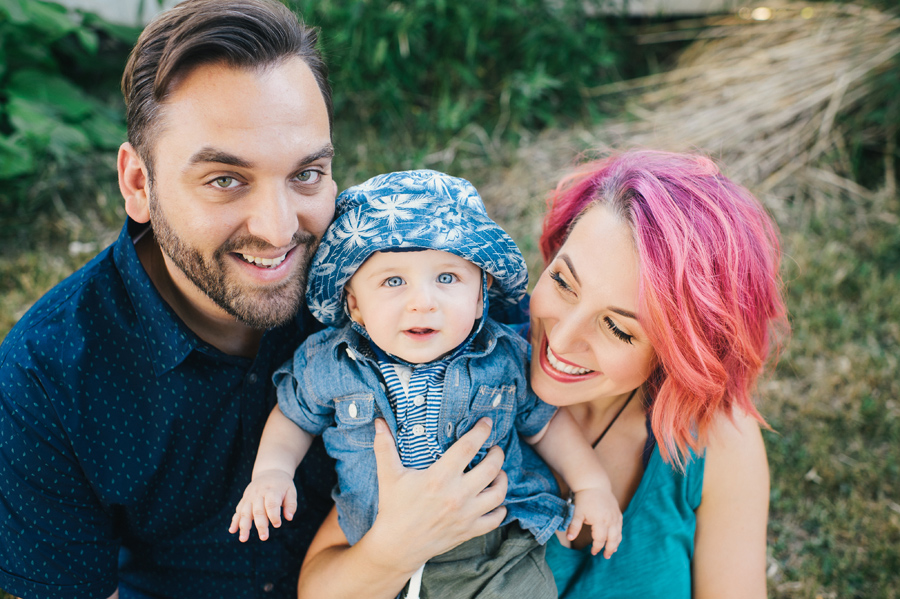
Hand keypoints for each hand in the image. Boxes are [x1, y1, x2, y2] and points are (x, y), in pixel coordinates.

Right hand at [229, 469, 296, 541]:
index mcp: (272, 490)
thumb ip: (291, 504)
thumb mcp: (291, 491)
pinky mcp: (244, 500)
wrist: (269, 472)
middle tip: (264, 537)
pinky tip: (232, 531)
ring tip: (243, 539)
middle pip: (258, 510)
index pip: (271, 504)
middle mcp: (259, 494)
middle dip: (260, 525)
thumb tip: (289, 518)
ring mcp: (250, 497)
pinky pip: (238, 510)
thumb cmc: (282, 485)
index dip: (274, 515)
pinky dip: (235, 521)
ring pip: (245, 512)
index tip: (277, 525)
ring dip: (244, 526)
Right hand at [361, 417, 507, 572]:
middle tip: (495, 448)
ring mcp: (466, 515)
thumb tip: (379, 422)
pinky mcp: (469, 530)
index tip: (487, 423)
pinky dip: (500, 509)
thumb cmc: (393, 508)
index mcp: (439, 478)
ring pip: (498, 494)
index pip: (468, 447)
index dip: (481, 432)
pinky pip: (495, 519)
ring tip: (498, 471)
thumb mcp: (388, 475)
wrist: (396, 546)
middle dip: (497, 454)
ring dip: (502, 479)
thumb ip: (384, 447)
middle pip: (491, 468)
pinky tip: (496, 501)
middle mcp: (457, 495)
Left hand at [567, 486, 622, 557]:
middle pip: (612, 539)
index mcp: (600, 521)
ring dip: (616, 543)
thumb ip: (574, 526)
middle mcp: (610, 520)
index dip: (597, 547)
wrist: (594, 484)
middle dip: (609, 549)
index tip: (593, 552)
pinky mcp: (618, 513)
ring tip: (612, 551)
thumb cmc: (584, 499)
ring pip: (618, 534)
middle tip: (606, 556)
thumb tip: (569, 538)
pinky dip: (619, 535)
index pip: (600, 539)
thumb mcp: (577, 513)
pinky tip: (616, 539)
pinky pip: (620, 527)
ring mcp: (616, 516)